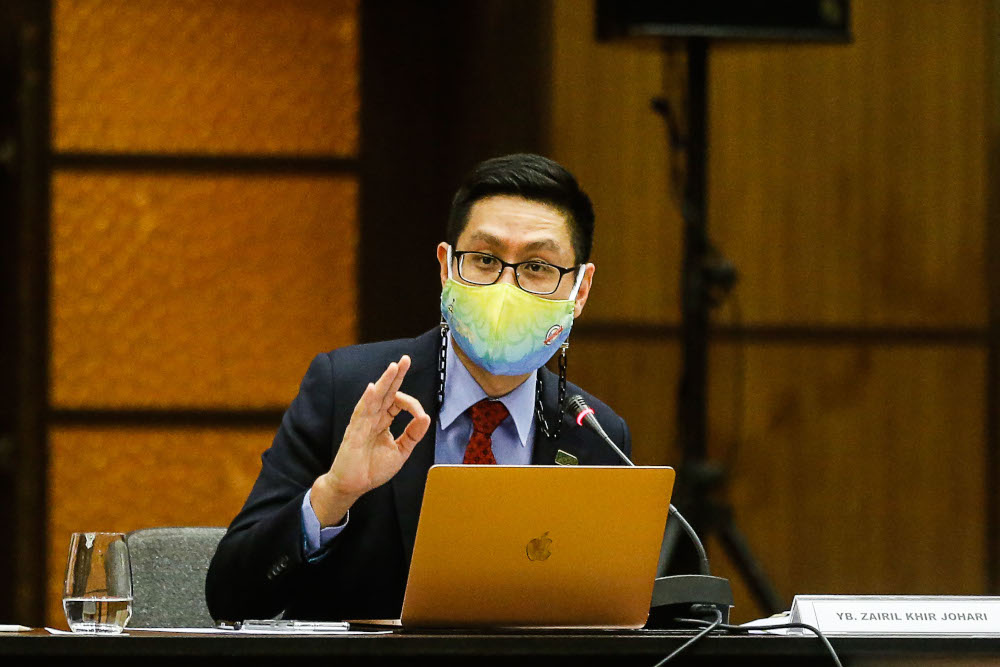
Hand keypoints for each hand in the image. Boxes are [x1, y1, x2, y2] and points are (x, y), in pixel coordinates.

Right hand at [310, 355, 430, 525]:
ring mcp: (362, 423)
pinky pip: (361, 413)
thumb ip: (413, 434)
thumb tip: (426, 417)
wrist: (354, 486)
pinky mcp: (354, 432)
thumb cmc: (372, 469)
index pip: (398, 402)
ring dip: (384, 382)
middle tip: (405, 359)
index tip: (421, 415)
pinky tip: (372, 388)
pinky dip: (367, 400)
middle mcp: (373, 418)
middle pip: (386, 392)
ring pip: (374, 398)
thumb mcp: (401, 451)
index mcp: (383, 421)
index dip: (412, 404)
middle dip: (395, 375)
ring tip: (393, 367)